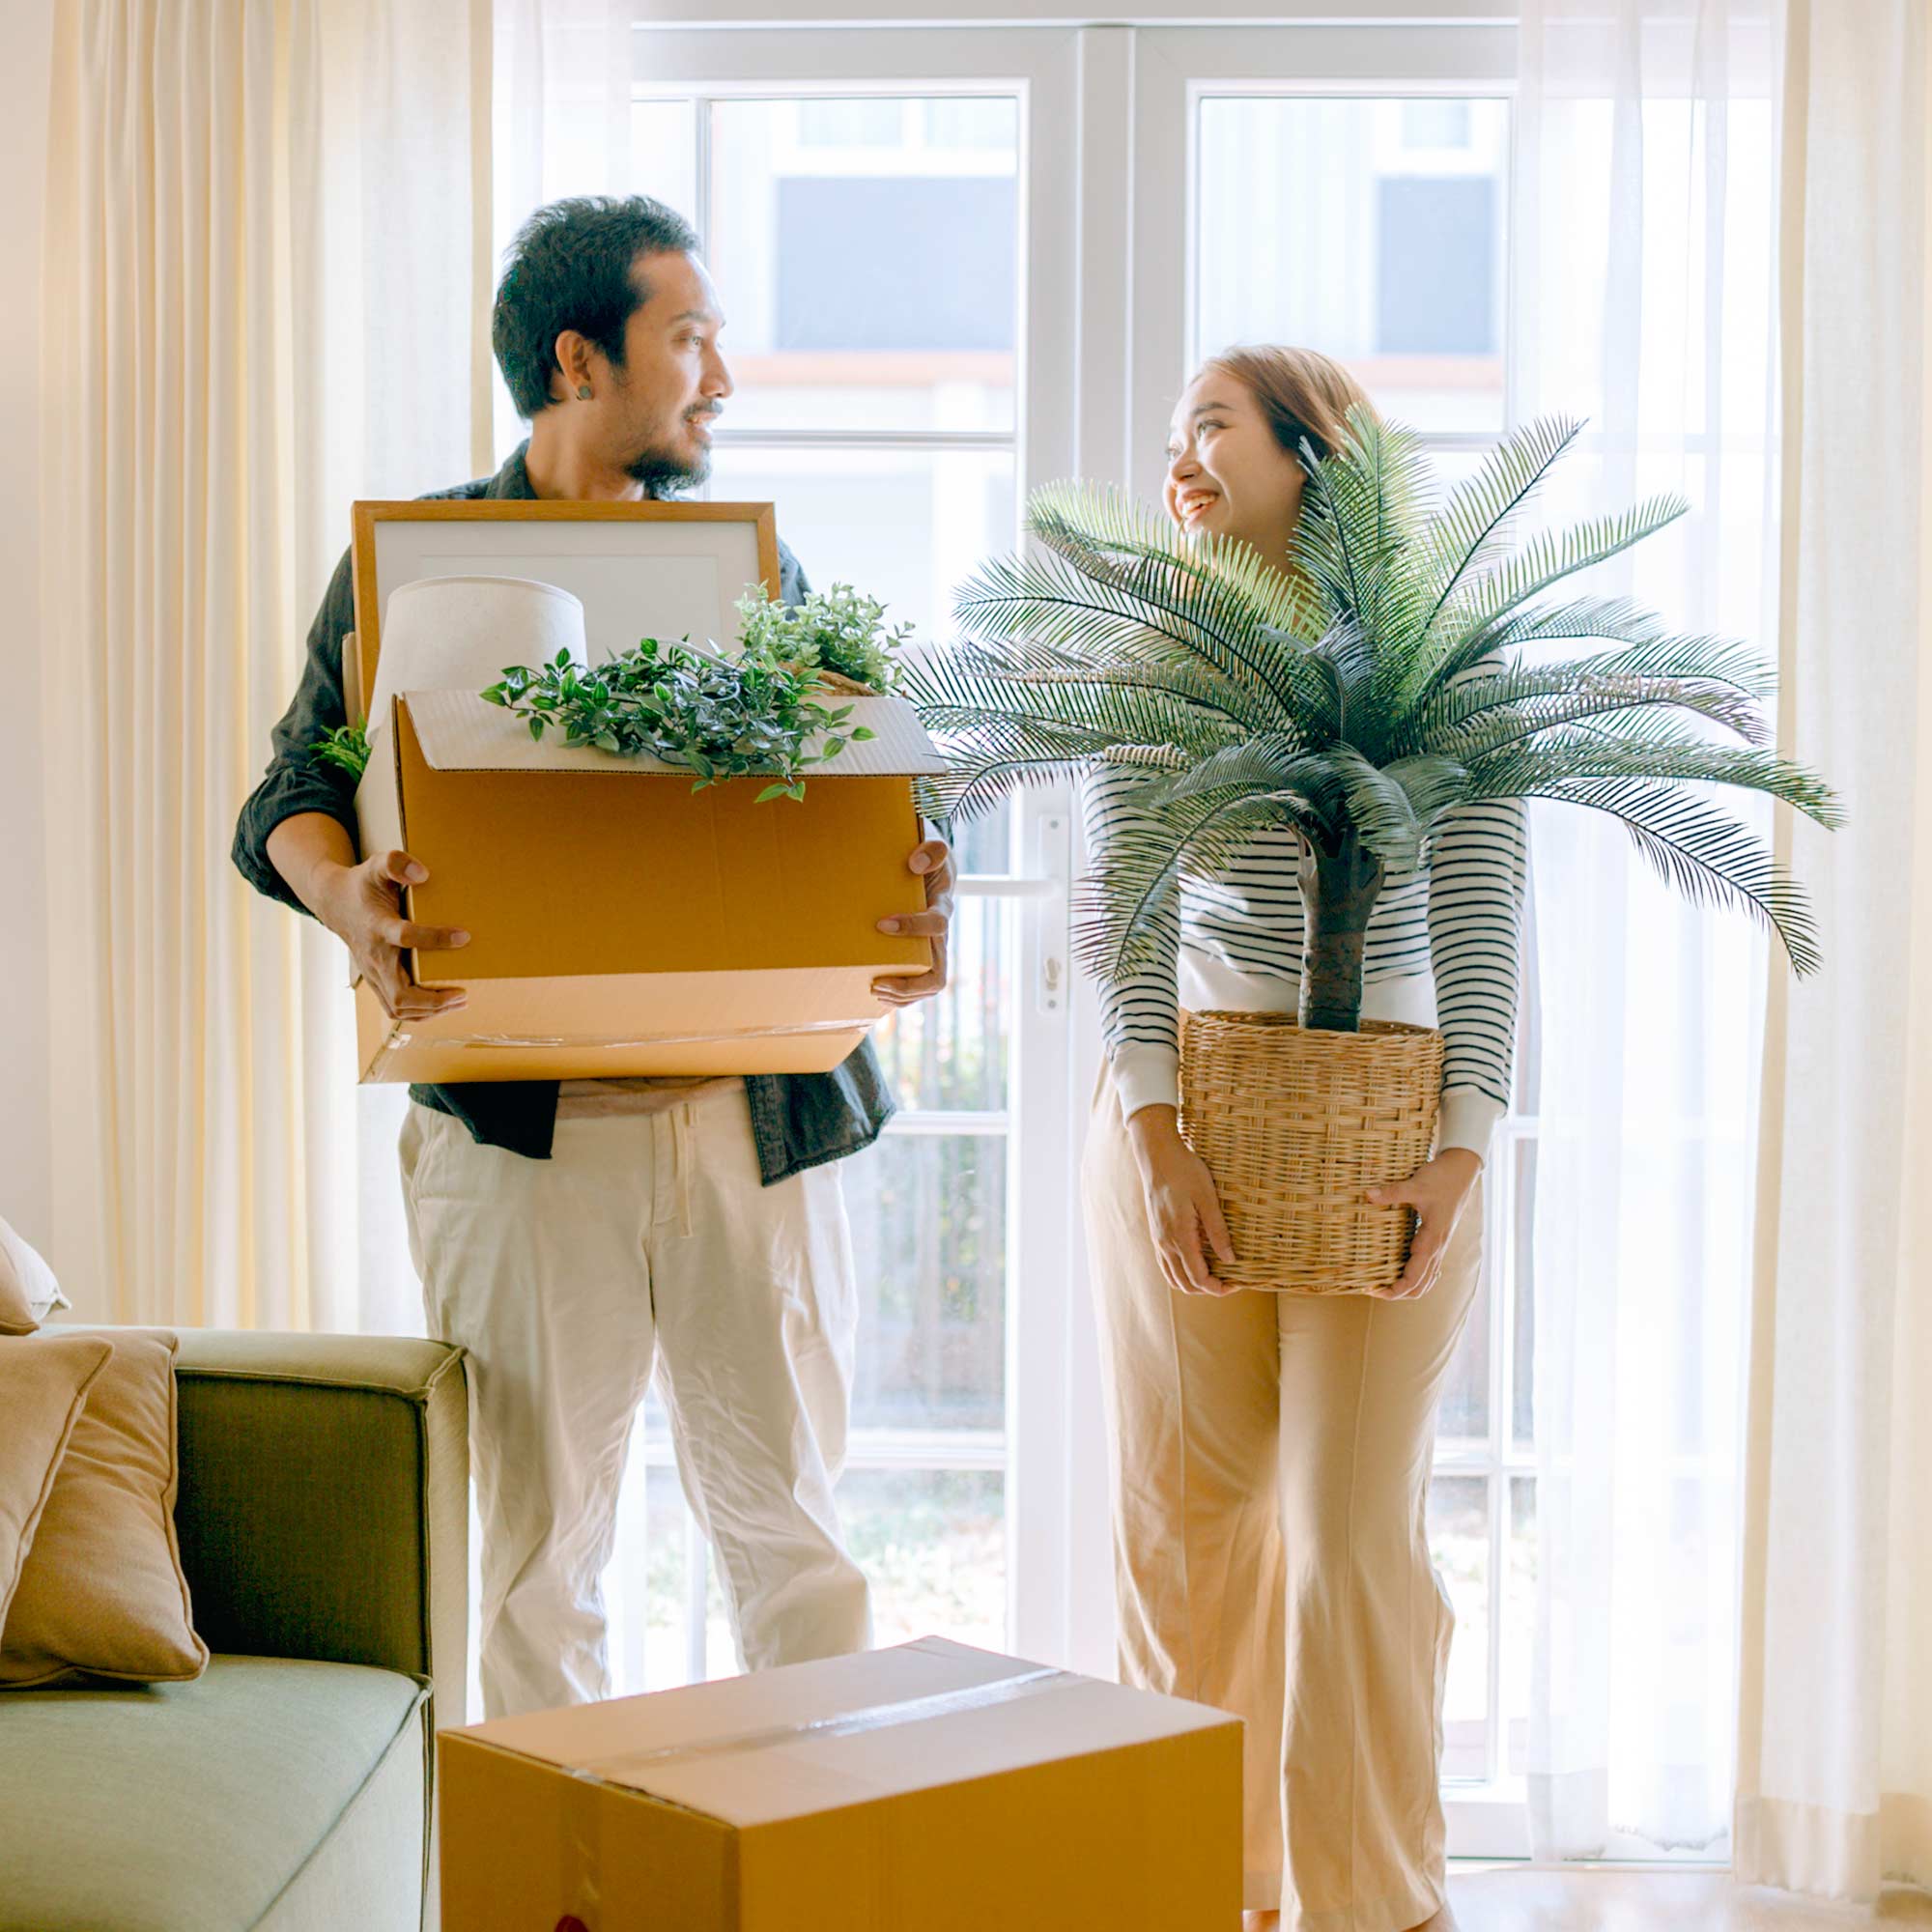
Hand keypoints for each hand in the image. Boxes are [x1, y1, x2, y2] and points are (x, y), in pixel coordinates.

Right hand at [313, 849, 470, 1021]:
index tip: (463, 936)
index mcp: (377, 926)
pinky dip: (419, 1013)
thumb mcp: (376, 865)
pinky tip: (442, 1005)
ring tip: (459, 1000)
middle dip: (433, 999)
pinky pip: (394, 1007)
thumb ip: (397, 863)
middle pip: (399, 993)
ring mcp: (373, 973)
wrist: (335, 903)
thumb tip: (423, 874)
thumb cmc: (362, 885)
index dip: (435, 938)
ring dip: (430, 1010)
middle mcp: (374, 956)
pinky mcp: (376, 981)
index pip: (405, 937)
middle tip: (463, 993)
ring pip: (398, 1007)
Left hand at [872, 834, 954, 1005]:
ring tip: (873, 990)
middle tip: (877, 983)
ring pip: (928, 986)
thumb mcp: (934, 846)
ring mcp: (931, 950)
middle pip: (938, 974)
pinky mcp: (920, 957)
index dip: (913, 927)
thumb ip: (932, 850)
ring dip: (901, 995)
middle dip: (909, 985)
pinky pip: (916, 986)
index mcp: (942, 907)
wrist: (931, 869)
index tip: (882, 924)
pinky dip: (898, 995)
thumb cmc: (927, 859)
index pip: (937, 924)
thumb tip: (915, 864)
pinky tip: (875, 992)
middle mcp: (940, 936)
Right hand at [1126, 1105, 1238, 1296]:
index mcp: (1180, 1237)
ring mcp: (1158, 1239)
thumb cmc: (1185, 1172)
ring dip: (1193, 1283)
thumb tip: (1230, 1260)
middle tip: (1229, 1281)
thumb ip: (1218, 1231)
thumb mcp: (1207, 1198)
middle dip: (1207, 1289)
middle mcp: (1166, 1244)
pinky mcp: (1156, 1232)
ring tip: (1215, 1275)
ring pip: (1173, 1277)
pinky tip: (1196, 1261)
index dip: (1218, 1288)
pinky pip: (1166, 1264)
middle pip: (1185, 1284)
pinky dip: (1181, 1272)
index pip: (1198, 1278)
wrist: (1158, 1155)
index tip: (1236, 1284)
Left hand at [1363, 1148, 1481, 1299]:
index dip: (1394, 1290)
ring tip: (1383, 1283)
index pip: (1413, 1279)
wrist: (1462, 1170)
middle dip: (1397, 1293)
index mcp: (1431, 1241)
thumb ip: (1392, 1192)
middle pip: (1420, 1286)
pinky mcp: (1438, 1238)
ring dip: (1407, 1287)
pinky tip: (1400, 1270)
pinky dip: (1415, 1275)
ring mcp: (1439, 1244)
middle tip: (1372, 1289)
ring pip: (1426, 1279)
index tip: (1373, 1289)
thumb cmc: (1441, 1178)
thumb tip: (1367, 1195)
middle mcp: (1437, 1248)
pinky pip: (1429, 1266)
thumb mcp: (1416, 1185)